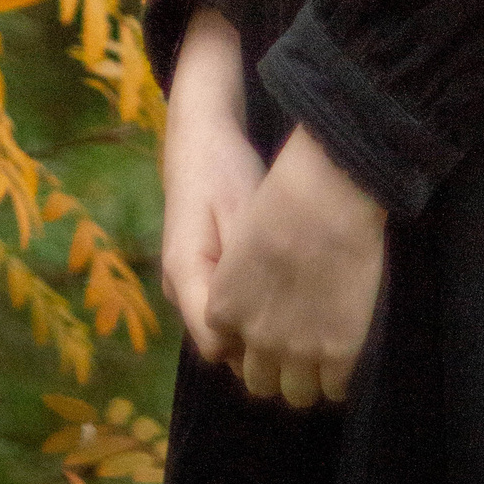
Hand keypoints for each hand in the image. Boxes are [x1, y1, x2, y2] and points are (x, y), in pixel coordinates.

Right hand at [160, 9, 264, 359]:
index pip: (215, 344)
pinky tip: (282, 287)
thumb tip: (267, 317)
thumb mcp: (244, 213)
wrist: (201, 138)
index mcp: (185, 273)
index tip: (292, 327)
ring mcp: (186, 283)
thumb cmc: (224, 170)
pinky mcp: (199, 273)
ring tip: (298, 304)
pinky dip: (250, 306)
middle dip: (258, 342)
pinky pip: (224, 307)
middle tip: (303, 320)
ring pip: (223, 326)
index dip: (253, 345)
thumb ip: (250, 266)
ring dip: (255, 324)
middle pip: (220, 342)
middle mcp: (179, 288)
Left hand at [204, 124, 386, 409]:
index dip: (249, 341)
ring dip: (307, 379)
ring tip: (323, 355)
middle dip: (276, 367)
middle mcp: (255, 337)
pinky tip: (345, 352)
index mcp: (223, 309)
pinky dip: (339, 376)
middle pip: (259, 382)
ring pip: (296, 395)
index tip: (268, 327)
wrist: (327, 195)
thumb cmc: (283, 201)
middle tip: (296, 346)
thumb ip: (235, 284)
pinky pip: (334, 388)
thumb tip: (248, 305)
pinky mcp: (337, 353)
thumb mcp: (238, 244)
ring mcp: (297, 350)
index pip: (226, 352)